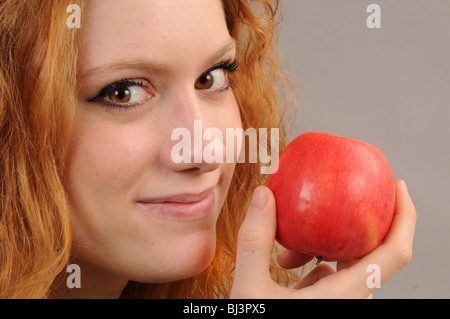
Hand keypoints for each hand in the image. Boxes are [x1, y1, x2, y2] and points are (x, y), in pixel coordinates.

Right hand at [230, 180, 415, 297]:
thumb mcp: (250, 290)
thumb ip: (256, 241)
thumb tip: (265, 196)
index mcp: (344, 297)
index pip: (395, 254)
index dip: (405, 217)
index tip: (397, 186)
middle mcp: (350, 302)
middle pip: (374, 255)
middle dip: (354, 227)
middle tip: (342, 200)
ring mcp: (339, 307)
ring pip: (349, 268)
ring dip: (324, 249)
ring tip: (286, 252)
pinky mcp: (326, 308)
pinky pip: (334, 280)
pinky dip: (317, 266)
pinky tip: (291, 266)